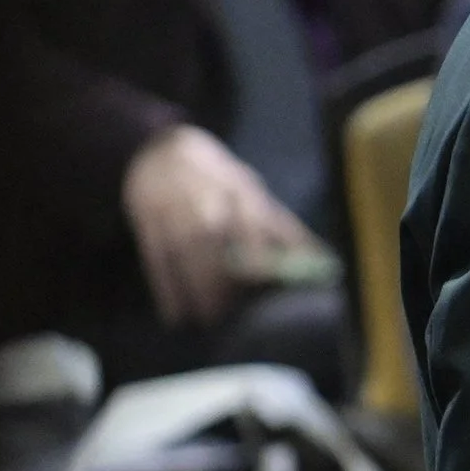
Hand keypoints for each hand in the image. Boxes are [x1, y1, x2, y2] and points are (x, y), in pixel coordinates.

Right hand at [120, 124, 315, 328]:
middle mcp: (204, 199)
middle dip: (220, 277)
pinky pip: (156, 260)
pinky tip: (175, 315)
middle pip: (212, 240)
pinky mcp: (147, 222)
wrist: (161, 151)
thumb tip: (322, 260)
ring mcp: (172, 210)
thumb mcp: (252, 192)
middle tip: (231, 313)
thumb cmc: (219, 180)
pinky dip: (165, 289)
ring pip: (183, 253)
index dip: (257, 251)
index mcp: (238, 190)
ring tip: (208, 319)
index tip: (264, 281)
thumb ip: (282, 228)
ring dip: (195, 288)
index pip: (250, 221)